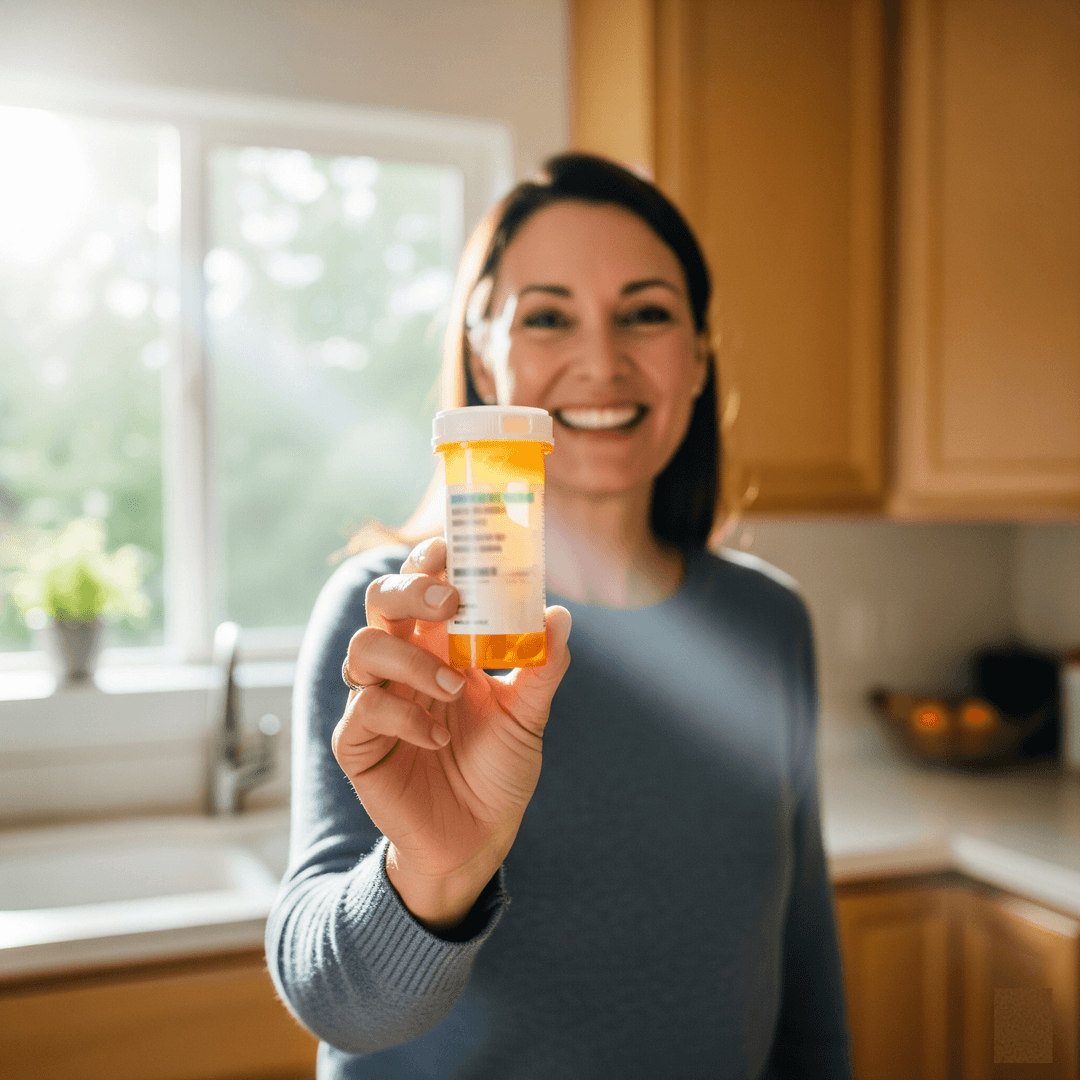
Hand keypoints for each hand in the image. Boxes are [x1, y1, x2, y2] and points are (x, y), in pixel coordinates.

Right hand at [332, 537, 571, 930]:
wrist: (477, 838)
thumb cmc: (497, 769)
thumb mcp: (528, 716)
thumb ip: (542, 667)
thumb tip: (560, 615)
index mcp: (437, 646)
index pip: (421, 584)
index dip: (428, 558)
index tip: (454, 547)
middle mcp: (402, 663)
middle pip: (380, 600)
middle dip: (409, 587)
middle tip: (450, 600)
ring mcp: (375, 699)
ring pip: (363, 646)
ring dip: (412, 659)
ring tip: (455, 686)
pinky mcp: (358, 741)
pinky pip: (364, 706)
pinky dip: (405, 715)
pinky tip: (438, 738)